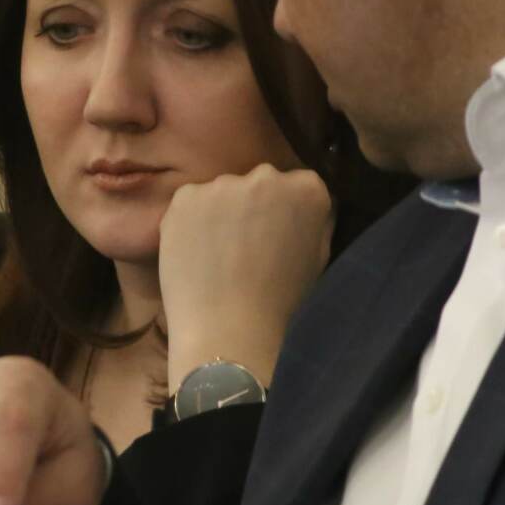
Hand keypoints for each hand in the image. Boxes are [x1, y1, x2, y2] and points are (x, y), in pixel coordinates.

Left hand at [157, 165, 334, 394]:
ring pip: (224, 192)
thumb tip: (303, 206)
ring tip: (219, 255)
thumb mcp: (318, 258)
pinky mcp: (186, 197)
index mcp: (308, 189)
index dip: (287, 214)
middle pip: (260, 184)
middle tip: (247, 246)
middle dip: (256, 206)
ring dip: (223, 212)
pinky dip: (192, 221)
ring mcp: (223, 184)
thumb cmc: (282, 303)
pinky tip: (197, 253)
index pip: (299, 186)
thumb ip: (316, 221)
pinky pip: (192, 202)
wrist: (228, 329)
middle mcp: (266, 176)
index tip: (279, 239)